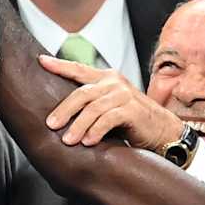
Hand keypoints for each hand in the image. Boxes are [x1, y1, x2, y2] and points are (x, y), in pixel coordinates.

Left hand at [39, 55, 184, 150]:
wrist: (164, 131)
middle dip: (64, 110)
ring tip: (68, 140)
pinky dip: (95, 131)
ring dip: (78, 125)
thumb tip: (59, 114)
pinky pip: (108, 119)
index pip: (78, 70)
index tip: (40, 61)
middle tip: (51, 125)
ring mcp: (124, 95)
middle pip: (82, 93)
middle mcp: (114, 83)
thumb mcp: (109, 107)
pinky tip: (88, 142)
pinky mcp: (132, 110)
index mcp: (107, 78)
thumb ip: (91, 104)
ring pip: (93, 108)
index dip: (59, 65)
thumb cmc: (132, 122)